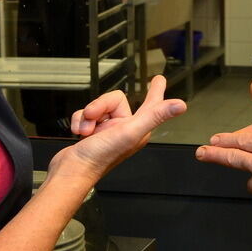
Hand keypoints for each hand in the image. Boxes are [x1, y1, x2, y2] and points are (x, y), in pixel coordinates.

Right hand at [53, 76, 185, 178]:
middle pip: (113, 100)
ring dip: (87, 117)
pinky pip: (84, 115)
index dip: (155, 91)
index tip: (158, 80)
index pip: (151, 104)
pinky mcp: (91, 133)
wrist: (71, 170)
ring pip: (96, 107)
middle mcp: (124, 129)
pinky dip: (78, 121)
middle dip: (98, 108)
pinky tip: (79, 132)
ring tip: (85, 132)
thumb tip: (180, 105)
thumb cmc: (99, 158)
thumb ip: (154, 116)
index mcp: (137, 129)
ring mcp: (106, 131)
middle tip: (92, 118)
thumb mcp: (130, 132)